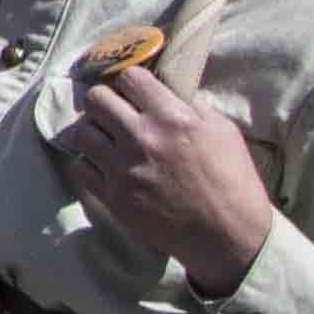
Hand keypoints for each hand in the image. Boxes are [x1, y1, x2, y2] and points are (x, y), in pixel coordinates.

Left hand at [59, 66, 278, 291]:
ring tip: (108, 139)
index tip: (134, 90)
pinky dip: (89, 163)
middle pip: (96, 99)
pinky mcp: (113, 197)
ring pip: (81, 132)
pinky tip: (105, 164)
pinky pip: (80, 167)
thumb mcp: (223, 131)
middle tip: (115, 111)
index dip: (131, 81)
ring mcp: (123, 169)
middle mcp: (142, 139)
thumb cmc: (233, 181)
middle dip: (105, 100)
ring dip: (94, 131)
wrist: (229, 237)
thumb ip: (191, 105)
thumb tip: (164, 89)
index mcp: (172, 118)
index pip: (129, 77)